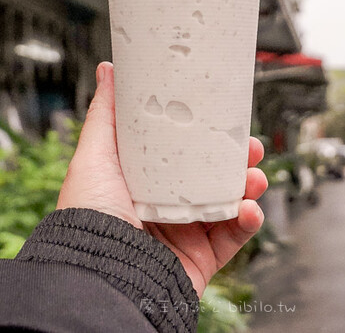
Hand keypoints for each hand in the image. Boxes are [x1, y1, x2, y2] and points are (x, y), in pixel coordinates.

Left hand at [57, 62, 267, 295]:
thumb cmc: (89, 217)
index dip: (205, 136)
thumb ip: (107, 114)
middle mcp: (164, 207)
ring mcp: (184, 234)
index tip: (224, 119)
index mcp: (141, 182)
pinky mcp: (200, 259)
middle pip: (211, 177)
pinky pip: (234, 238)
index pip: (182, 154)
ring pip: (229, 204)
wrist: (102, 274)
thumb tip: (109, 71)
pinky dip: (249, 222)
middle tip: (250, 147)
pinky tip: (250, 209)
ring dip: (249, 187)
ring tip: (255, 178)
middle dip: (237, 160)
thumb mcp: (94, 155)